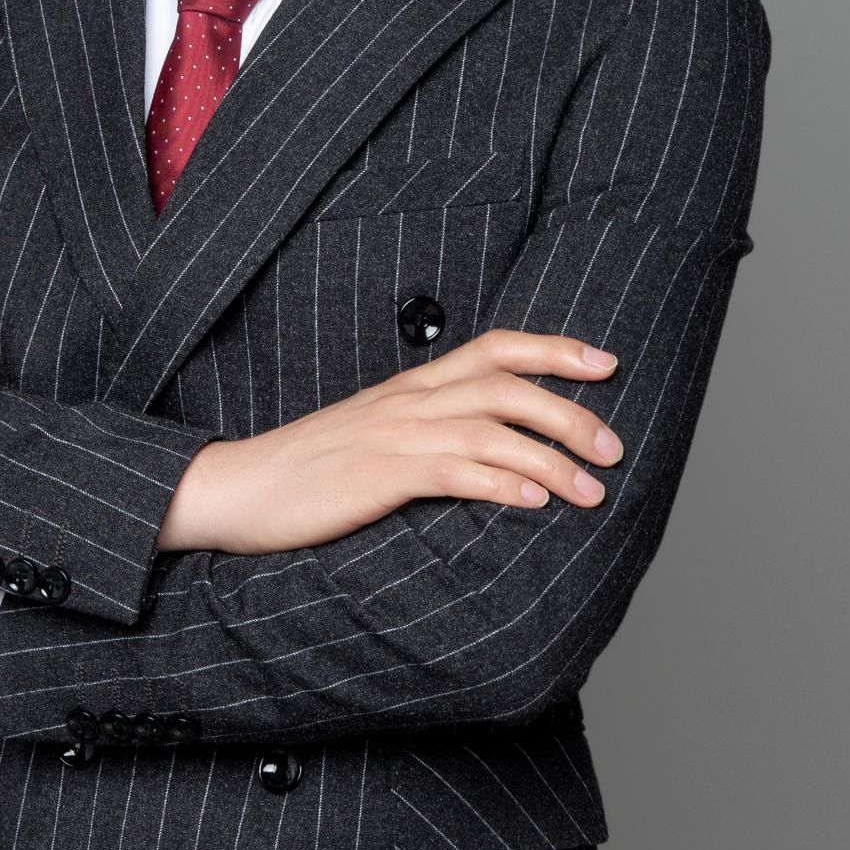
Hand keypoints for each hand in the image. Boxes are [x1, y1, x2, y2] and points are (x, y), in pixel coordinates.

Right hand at [154, 327, 623, 556]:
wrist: (235, 488)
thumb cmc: (305, 472)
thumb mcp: (371, 438)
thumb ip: (424, 434)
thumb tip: (482, 452)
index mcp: (410, 387)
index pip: (494, 348)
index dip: (554, 349)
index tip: (605, 363)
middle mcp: (409, 401)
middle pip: (506, 386)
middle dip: (570, 411)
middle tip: (613, 446)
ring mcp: (393, 435)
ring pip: (492, 430)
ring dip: (552, 458)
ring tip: (593, 490)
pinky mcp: (379, 475)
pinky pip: (454, 472)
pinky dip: (502, 483)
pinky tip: (536, 501)